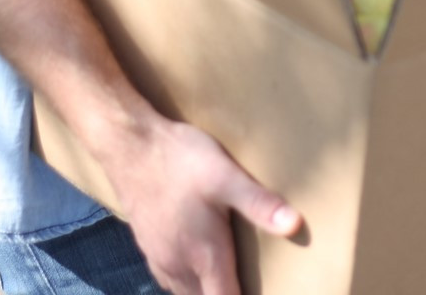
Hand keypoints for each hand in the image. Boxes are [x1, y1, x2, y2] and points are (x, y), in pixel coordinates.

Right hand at [110, 117, 301, 294]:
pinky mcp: (148, 246)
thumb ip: (259, 203)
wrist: (130, 145)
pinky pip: (170, 279)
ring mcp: (159, 257)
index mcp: (204, 256)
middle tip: (249, 283)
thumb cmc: (180, 160)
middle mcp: (179, 265)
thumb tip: (295, 225)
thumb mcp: (226, 176)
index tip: (264, 292)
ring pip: (185, 292)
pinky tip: (197, 265)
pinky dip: (187, 282)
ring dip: (206, 291)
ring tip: (228, 279)